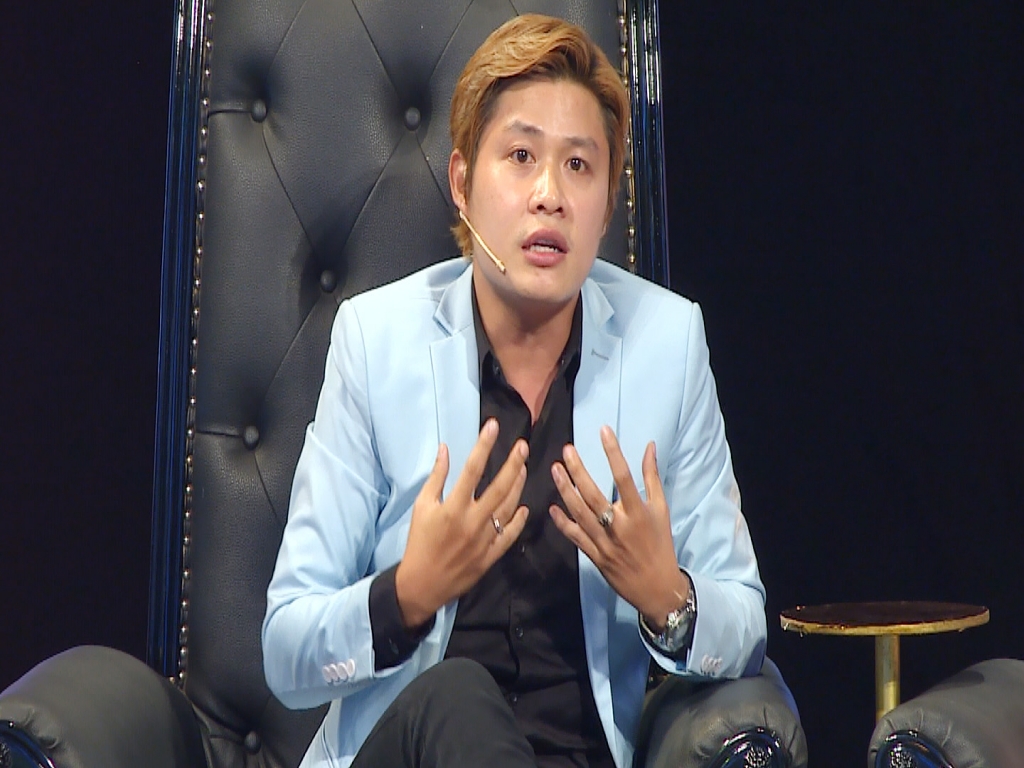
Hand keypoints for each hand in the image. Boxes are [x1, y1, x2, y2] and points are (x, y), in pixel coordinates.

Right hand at [395, 419, 528, 626]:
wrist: (423, 583)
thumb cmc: (420, 541)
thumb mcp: (422, 507)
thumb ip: (436, 477)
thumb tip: (446, 449)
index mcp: (453, 507)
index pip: (472, 469)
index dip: (484, 446)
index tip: (493, 426)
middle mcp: (472, 521)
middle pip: (498, 488)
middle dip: (512, 464)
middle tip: (523, 446)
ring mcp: (484, 540)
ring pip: (508, 509)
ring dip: (518, 487)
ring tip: (524, 468)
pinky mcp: (491, 555)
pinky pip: (510, 535)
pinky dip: (518, 520)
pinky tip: (524, 507)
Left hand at [549, 426, 688, 629]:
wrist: (657, 587)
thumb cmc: (660, 544)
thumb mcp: (661, 510)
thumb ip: (652, 478)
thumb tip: (649, 446)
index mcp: (639, 513)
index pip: (624, 477)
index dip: (613, 452)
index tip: (603, 430)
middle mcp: (620, 526)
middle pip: (594, 494)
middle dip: (579, 471)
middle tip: (567, 450)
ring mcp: (604, 542)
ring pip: (580, 513)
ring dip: (565, 490)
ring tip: (555, 469)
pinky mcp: (594, 556)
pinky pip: (575, 536)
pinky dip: (563, 522)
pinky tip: (552, 506)